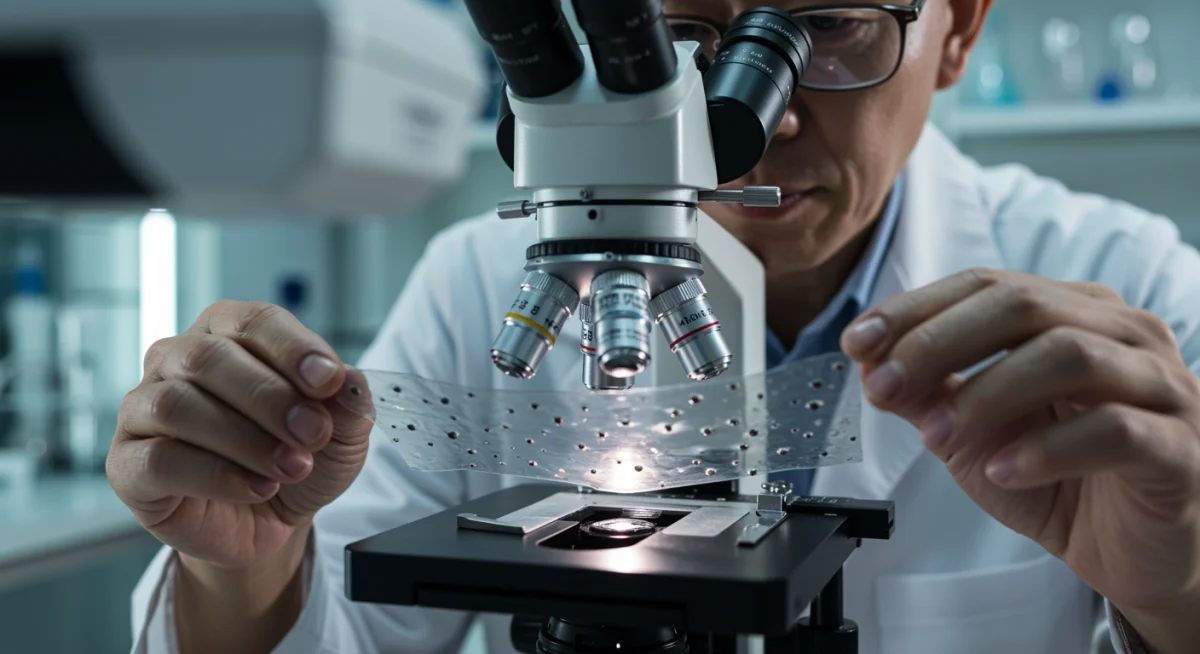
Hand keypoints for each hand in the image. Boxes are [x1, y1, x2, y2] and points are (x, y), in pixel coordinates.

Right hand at [107, 301, 374, 569]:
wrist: (270, 520)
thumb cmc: (296, 456)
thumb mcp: (340, 431)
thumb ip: (346, 403)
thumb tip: (349, 382)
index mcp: (226, 333)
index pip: (253, 321)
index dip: (293, 348)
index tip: (329, 380)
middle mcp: (175, 360)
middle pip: (209, 358)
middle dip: (270, 397)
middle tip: (314, 433)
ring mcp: (143, 410)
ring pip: (178, 405)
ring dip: (245, 439)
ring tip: (291, 467)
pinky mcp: (128, 464)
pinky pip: (160, 459)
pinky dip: (217, 475)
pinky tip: (258, 488)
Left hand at [841, 269, 1199, 650]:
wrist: (1135, 554)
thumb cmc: (1063, 480)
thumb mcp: (975, 434)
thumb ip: (928, 394)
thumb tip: (869, 362)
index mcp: (1074, 313)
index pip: (986, 286)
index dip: (915, 310)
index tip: (857, 342)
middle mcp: (1123, 334)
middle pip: (1022, 305)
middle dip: (939, 343)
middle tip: (883, 385)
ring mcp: (1161, 385)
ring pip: (1068, 355)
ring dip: (985, 394)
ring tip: (936, 436)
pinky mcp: (1180, 447)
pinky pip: (1114, 429)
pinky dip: (1045, 449)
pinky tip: (1003, 469)